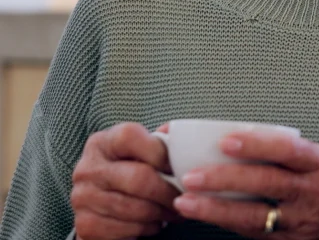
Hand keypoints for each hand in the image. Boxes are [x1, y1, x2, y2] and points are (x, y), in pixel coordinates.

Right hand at [71, 122, 179, 239]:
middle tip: (186, 197)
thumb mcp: (138, 149)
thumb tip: (185, 143)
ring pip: (135, 208)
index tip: (180, 167)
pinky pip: (126, 229)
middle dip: (168, 191)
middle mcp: (87, 169)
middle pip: (138, 178)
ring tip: (175, 210)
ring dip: (162, 213)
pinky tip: (155, 223)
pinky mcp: (85, 225)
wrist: (99, 198)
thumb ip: (159, 142)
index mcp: (102, 143)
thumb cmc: (128, 168)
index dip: (161, 153)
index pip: (130, 138)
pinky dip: (147, 228)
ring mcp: (82, 198)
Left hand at [172, 130, 318, 239]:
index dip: (256, 143)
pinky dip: (230, 226)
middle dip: (224, 179)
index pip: (287, 149)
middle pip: (265, 184)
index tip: (227, 139)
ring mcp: (304, 222)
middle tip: (193, 173)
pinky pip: (257, 235)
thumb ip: (296, 156)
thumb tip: (250, 140)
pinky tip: (209, 219)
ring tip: (187, 202)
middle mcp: (316, 193)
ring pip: (254, 217)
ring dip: (216, 209)